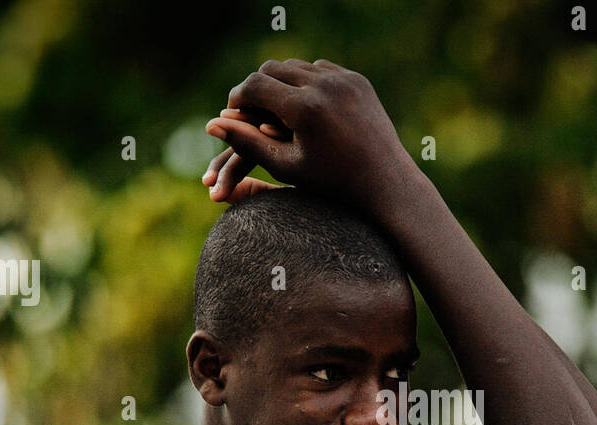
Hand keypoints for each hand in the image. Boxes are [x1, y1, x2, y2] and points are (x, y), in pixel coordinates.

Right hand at [204, 59, 413, 211]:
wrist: (385, 183)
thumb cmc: (331, 184)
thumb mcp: (285, 166)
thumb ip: (248, 143)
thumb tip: (211, 125)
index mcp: (306, 109)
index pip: (255, 86)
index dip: (237, 99)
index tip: (231, 115)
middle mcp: (326, 86)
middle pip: (273, 69)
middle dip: (257, 88)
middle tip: (250, 110)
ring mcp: (345, 79)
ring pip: (296, 67)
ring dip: (281, 83)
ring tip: (273, 109)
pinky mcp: (357, 80)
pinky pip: (321, 70)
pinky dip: (306, 83)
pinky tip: (300, 104)